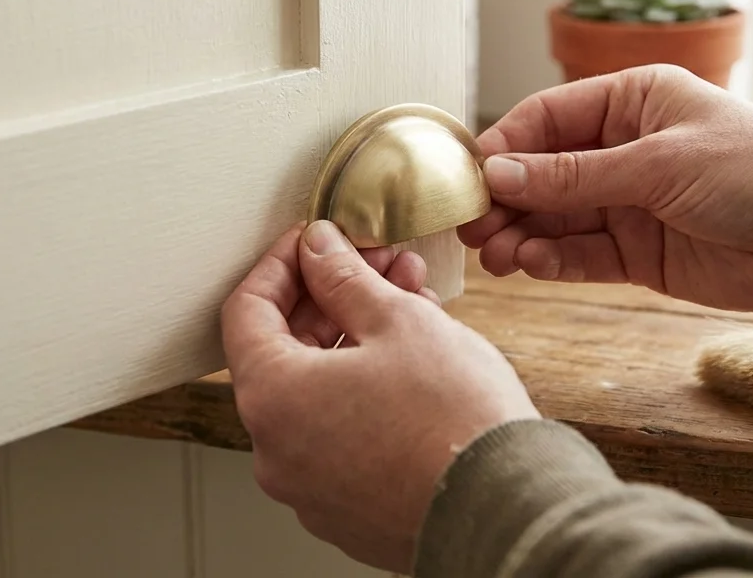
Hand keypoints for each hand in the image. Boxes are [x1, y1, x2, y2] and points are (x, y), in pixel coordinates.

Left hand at [221, 221, 539, 571]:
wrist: (506, 508)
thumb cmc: (455, 419)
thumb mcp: (397, 320)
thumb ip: (344, 278)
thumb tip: (319, 251)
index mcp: (273, 398)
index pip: (246, 311)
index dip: (282, 264)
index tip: (314, 242)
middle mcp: (276, 451)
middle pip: (284, 352)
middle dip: (332, 299)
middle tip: (378, 265)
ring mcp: (309, 488)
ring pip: (320, 393)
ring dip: (356, 341)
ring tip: (412, 303)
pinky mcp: (348, 510)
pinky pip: (342, 435)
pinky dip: (366, 392)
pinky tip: (414, 362)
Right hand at [459, 64, 752, 313]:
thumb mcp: (661, 163)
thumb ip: (577, 175)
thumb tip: (499, 173)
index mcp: (633, 101)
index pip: (547, 118)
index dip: (505, 146)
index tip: (471, 178)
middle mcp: (625, 149)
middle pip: (543, 172)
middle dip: (506, 198)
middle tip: (472, 227)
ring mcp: (631, 203)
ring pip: (556, 218)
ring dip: (522, 234)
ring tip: (498, 255)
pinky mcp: (640, 253)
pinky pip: (582, 255)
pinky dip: (554, 260)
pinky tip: (533, 265)